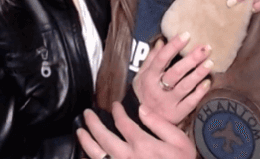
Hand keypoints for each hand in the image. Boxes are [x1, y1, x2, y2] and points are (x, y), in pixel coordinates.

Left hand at [77, 102, 195, 158]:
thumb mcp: (180, 142)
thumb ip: (159, 124)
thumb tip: (142, 109)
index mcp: (143, 144)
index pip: (123, 123)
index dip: (117, 111)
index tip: (115, 106)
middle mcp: (128, 157)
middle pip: (103, 137)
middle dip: (93, 123)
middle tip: (87, 113)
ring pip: (97, 154)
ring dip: (86, 141)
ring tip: (80, 131)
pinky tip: (87, 155)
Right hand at [132, 33, 211, 124]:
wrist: (138, 120)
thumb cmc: (143, 91)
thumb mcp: (142, 74)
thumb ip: (152, 58)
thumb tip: (162, 42)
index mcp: (149, 77)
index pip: (162, 58)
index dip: (174, 46)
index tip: (186, 35)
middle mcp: (158, 89)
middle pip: (176, 72)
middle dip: (191, 59)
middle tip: (205, 48)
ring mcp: (168, 103)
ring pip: (185, 87)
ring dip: (198, 74)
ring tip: (210, 62)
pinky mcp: (176, 114)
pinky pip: (190, 103)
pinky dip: (199, 93)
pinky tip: (207, 82)